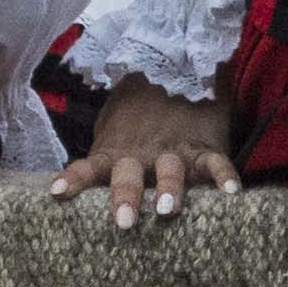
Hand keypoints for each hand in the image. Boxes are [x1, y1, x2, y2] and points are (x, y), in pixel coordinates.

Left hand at [54, 76, 238, 228]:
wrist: (179, 64)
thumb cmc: (140, 103)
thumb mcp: (113, 118)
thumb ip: (102, 144)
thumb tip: (74, 175)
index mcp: (116, 150)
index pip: (90, 166)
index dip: (73, 179)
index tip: (56, 193)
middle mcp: (142, 155)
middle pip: (129, 176)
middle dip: (126, 197)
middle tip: (124, 222)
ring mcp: (175, 151)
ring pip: (171, 171)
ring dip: (170, 189)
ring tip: (169, 210)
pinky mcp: (205, 148)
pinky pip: (215, 163)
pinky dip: (223, 176)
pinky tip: (230, 192)